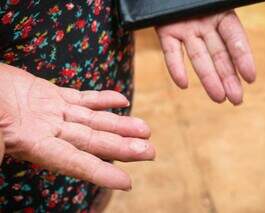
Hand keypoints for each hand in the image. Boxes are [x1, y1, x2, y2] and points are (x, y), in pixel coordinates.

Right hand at [0, 63, 154, 190]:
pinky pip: (82, 98)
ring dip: (120, 124)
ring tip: (146, 129)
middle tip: (150, 152)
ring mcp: (52, 113)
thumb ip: (1, 148)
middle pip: (93, 142)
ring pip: (94, 120)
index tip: (126, 183)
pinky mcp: (51, 94)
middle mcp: (49, 132)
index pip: (74, 163)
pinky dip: (102, 99)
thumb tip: (3, 158)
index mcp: (34, 145)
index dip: (100, 173)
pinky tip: (121, 99)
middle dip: (122, 147)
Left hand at [156, 10, 255, 104]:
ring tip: (218, 98)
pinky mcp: (167, 33)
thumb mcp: (216, 1)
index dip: (243, 58)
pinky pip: (170, 51)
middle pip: (219, 55)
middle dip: (228, 78)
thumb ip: (225, 11)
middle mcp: (205, 26)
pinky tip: (183, 84)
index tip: (251, 78)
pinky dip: (175, 67)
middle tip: (236, 100)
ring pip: (198, 57)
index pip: (235, 39)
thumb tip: (251, 25)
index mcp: (220, 15)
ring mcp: (186, 30)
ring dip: (208, 78)